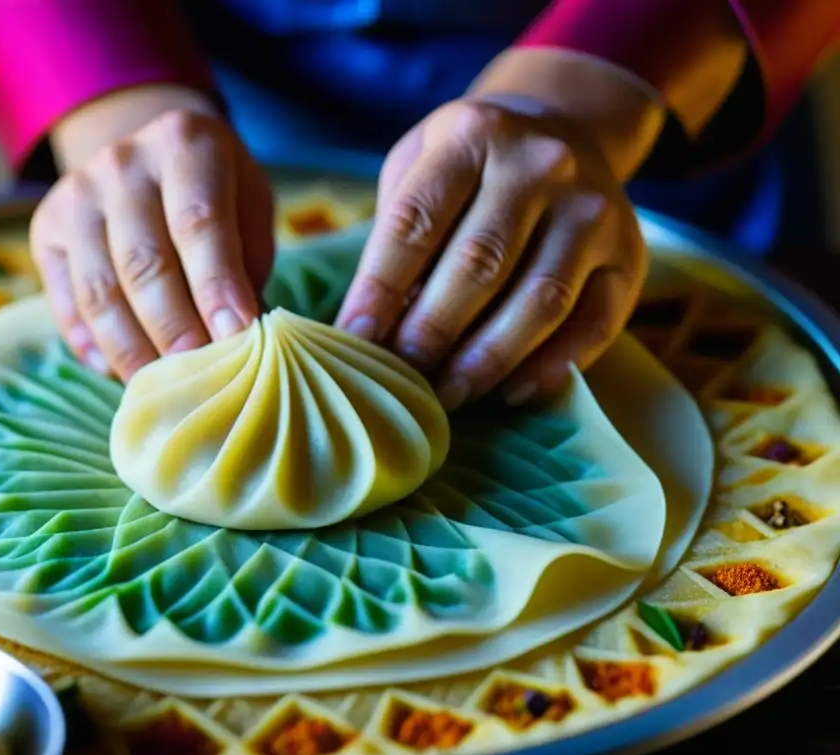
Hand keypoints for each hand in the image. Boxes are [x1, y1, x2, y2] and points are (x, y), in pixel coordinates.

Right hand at [30, 89, 273, 380]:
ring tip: (165, 389)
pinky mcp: (45, 229)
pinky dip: (95, 348)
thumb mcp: (249, 208)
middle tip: (202, 379)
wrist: (148, 154)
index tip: (237, 337)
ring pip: (100, 292)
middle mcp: (121, 162)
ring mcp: (76, 195)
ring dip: (134, 352)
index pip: (198, 222)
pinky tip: (122, 373)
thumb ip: (245, 266)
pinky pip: (65, 304)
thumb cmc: (216, 192)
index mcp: (184, 143)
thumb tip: (237, 343)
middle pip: (143, 263)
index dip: (216, 286)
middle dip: (176, 331)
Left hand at [337, 51, 663, 410]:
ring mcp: (591, 211)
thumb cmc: (471, 166)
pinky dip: (550, 366)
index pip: (415, 222)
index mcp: (472, 137)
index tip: (355, 342)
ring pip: (540, 300)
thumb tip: (369, 329)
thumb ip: (396, 234)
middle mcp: (540, 166)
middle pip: (479, 264)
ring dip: (488, 359)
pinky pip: (592, 324)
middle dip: (432, 331)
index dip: (380, 290)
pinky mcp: (629, 256)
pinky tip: (511, 392)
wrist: (565, 130)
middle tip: (403, 375)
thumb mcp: (419, 165)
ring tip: (449, 394)